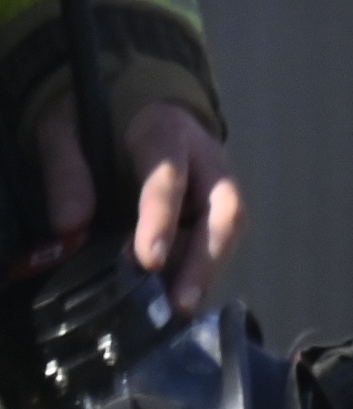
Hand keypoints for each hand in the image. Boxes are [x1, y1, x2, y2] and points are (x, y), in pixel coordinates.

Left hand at [31, 101, 239, 317]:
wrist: (133, 99)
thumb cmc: (97, 116)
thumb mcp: (65, 130)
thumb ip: (66, 173)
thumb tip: (69, 228)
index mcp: (165, 132)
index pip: (170, 177)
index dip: (162, 218)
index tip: (148, 260)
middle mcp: (206, 158)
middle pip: (225, 207)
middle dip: (206, 258)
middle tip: (182, 302)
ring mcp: (217, 181)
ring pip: (231, 227)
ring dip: (210, 271)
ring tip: (182, 310)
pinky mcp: (215, 203)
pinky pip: (220, 237)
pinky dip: (204, 270)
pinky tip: (182, 298)